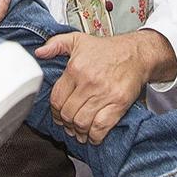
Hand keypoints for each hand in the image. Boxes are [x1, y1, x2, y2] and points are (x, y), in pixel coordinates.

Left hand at [33, 31, 157, 144]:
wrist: (137, 53)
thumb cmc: (108, 49)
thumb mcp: (78, 39)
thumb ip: (56, 44)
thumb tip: (40, 52)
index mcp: (76, 69)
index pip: (57, 99)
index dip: (54, 112)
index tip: (57, 115)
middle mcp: (89, 82)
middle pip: (68, 114)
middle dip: (66, 123)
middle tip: (68, 125)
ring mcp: (104, 94)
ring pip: (82, 123)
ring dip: (78, 132)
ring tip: (79, 132)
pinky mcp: (118, 103)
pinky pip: (101, 127)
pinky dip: (95, 136)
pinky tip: (93, 136)